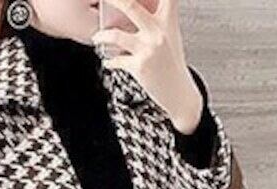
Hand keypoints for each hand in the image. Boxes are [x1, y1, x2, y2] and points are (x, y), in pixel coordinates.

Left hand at [91, 0, 203, 133]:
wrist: (179, 92)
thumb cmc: (172, 62)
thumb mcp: (170, 34)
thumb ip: (158, 17)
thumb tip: (133, 8)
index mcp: (168, 20)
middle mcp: (158, 31)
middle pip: (131, 6)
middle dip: (114, 0)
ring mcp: (148, 49)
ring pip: (116, 36)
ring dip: (102, 36)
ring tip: (97, 38)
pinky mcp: (140, 67)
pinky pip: (117, 60)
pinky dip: (110, 61)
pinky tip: (108, 61)